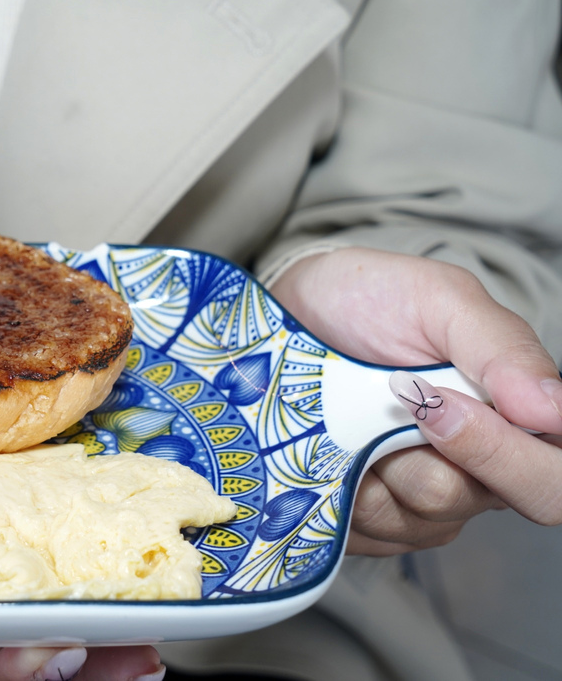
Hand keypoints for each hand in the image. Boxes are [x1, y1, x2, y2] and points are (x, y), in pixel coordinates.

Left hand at [270, 247, 561, 554]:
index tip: (436, 400)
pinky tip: (332, 446)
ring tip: (354, 413)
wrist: (292, 311)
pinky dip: (344, 485)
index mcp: (519, 419)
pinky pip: (369, 530)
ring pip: (419, 514)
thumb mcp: (440, 299)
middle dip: (434, 456)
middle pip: (483, 499)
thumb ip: (501, 347)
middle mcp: (481, 469)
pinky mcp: (372, 521)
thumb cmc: (372, 300)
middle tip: (394, 403)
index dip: (503, 453)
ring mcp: (424, 501)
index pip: (551, 476)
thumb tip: (551, 408)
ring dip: (376, 460)